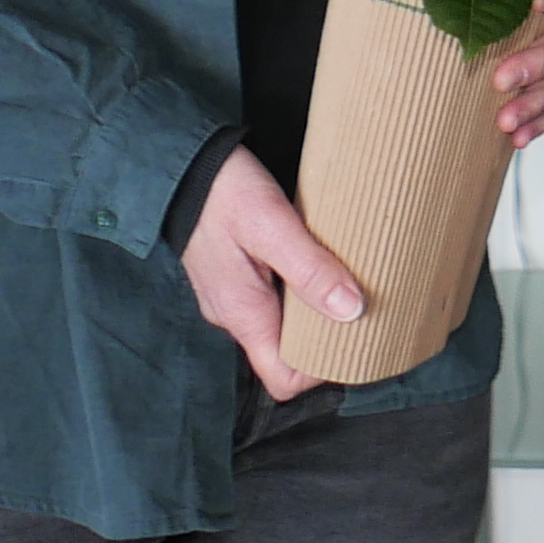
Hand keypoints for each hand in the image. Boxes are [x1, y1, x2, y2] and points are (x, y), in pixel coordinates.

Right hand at [179, 146, 363, 399]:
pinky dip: (299, 289)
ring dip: (314, 310)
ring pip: (281, 324)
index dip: (319, 370)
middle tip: (361, 306)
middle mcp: (235, 314)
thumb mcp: (271, 226)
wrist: (182, 164)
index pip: (282, 379)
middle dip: (325, 338)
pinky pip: (272, 298)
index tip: (352, 340)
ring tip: (346, 281)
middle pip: (286, 354)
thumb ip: (309, 269)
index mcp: (244, 314)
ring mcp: (233, 295)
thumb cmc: (224, 193)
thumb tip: (351, 310)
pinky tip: (318, 262)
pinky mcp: (235, 274)